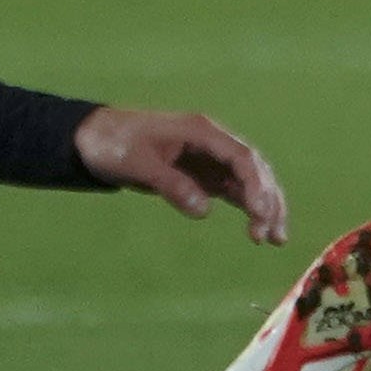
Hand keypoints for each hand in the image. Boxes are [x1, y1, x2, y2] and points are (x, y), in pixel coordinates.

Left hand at [76, 105, 289, 245]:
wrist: (93, 139)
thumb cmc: (114, 145)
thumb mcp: (139, 164)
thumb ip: (172, 185)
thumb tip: (203, 211)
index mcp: (201, 131)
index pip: (241, 157)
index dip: (256, 185)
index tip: (260, 213)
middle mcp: (212, 143)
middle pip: (254, 169)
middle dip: (268, 200)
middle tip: (271, 235)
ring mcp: (210, 159)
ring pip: (249, 181)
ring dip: (266, 207)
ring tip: (276, 239)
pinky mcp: (203, 174)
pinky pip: (234, 190)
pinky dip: (248, 208)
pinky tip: (258, 230)